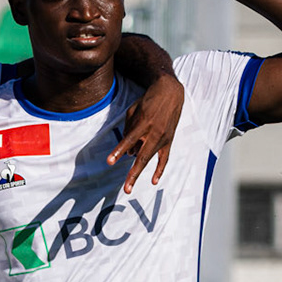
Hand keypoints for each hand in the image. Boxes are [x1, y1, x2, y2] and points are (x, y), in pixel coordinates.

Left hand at [109, 72, 182, 192]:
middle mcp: (154, 132)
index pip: (128, 140)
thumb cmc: (148, 101)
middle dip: (133, 173)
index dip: (118, 151)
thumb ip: (127, 129)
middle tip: (126, 188)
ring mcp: (163, 138)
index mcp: (143, 123)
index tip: (110, 161)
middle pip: (141, 157)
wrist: (170, 93)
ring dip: (138, 170)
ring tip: (128, 186)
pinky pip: (164, 158)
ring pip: (149, 158)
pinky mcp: (169, 140)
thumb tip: (127, 150)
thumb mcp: (132, 110)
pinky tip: (153, 181)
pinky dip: (159, 170)